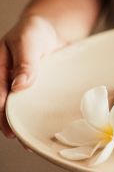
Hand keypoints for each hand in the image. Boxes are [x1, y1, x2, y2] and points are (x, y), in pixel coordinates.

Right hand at [1, 15, 65, 137]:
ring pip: (16, 107)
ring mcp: (17, 85)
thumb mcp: (29, 42)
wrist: (50, 30)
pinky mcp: (32, 89)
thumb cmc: (35, 33)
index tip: (7, 122)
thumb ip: (26, 62)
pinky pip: (31, 105)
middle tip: (15, 136)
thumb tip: (19, 85)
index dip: (1, 107)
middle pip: (3, 102)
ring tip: (27, 141)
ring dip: (19, 122)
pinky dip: (34, 116)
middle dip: (7, 120)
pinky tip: (39, 129)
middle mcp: (4, 78)